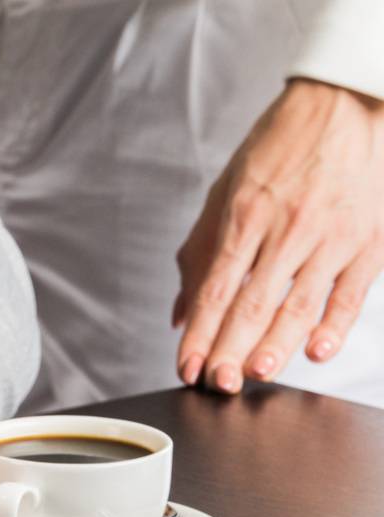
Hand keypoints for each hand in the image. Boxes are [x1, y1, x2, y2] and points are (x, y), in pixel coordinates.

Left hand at [175, 78, 383, 392]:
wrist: (345, 104)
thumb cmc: (280, 148)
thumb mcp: (225, 192)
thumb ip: (200, 254)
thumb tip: (180, 313)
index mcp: (245, 217)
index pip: (215, 290)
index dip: (199, 334)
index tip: (187, 366)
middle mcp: (288, 229)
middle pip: (253, 303)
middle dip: (231, 349)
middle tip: (216, 384)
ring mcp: (332, 237)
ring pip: (299, 305)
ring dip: (276, 346)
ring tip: (256, 374)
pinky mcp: (370, 241)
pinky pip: (351, 294)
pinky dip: (334, 326)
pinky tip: (316, 351)